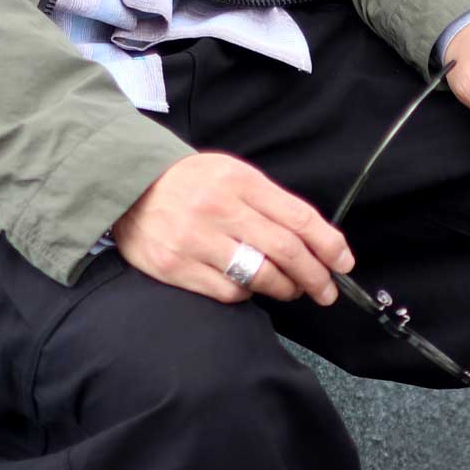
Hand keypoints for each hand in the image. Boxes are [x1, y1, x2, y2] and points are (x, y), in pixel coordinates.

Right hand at [113, 152, 351, 303]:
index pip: (298, 218)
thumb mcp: (233, 176)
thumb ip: (272, 205)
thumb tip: (319, 243)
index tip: (344, 264)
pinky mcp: (176, 267)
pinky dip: (247, 293)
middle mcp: (218, 209)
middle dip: (315, 276)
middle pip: (286, 251)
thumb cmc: (191, 184)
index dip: (329, 245)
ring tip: (290, 289)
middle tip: (326, 291)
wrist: (126, 187)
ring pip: (261, 277)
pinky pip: (230, 291)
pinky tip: (247, 284)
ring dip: (285, 289)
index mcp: (239, 181)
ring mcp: (194, 240)